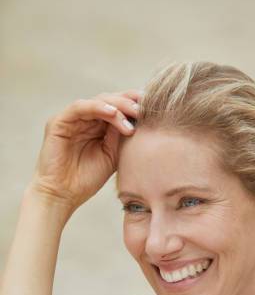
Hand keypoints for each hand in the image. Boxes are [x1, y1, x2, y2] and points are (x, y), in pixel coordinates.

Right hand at [30, 90, 141, 211]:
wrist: (63, 195)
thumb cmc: (87, 179)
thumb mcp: (113, 155)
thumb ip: (123, 137)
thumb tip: (142, 120)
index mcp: (99, 126)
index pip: (119, 107)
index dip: (136, 104)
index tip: (155, 107)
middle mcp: (86, 118)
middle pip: (111, 99)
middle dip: (130, 101)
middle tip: (146, 107)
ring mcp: (72, 118)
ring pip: (98, 100)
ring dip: (119, 105)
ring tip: (135, 113)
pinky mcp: (59, 121)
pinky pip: (80, 107)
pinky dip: (98, 107)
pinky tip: (113, 113)